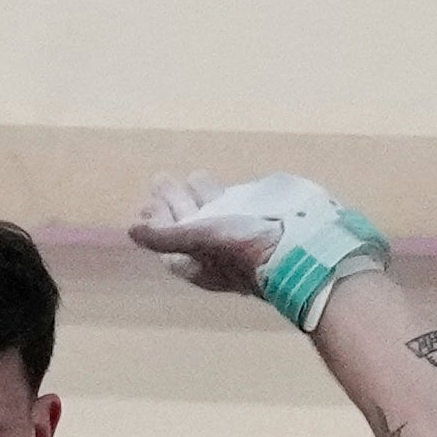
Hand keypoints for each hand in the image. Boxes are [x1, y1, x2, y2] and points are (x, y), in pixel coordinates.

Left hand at [131, 173, 391, 331]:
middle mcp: (218, 249)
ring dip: (200, 194)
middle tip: (162, 178)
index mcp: (200, 260)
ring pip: (214, 212)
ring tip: (192, 175)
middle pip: (189, 224)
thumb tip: (132, 231)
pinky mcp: (262, 217)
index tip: (146, 203)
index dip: (157, 224)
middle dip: (175, 202)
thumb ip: (166, 236)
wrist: (305, 248)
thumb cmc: (248, 250)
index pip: (169, 241)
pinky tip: (226, 182)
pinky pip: (238, 205)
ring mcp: (241, 233)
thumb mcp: (200, 240)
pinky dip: (229, 194)